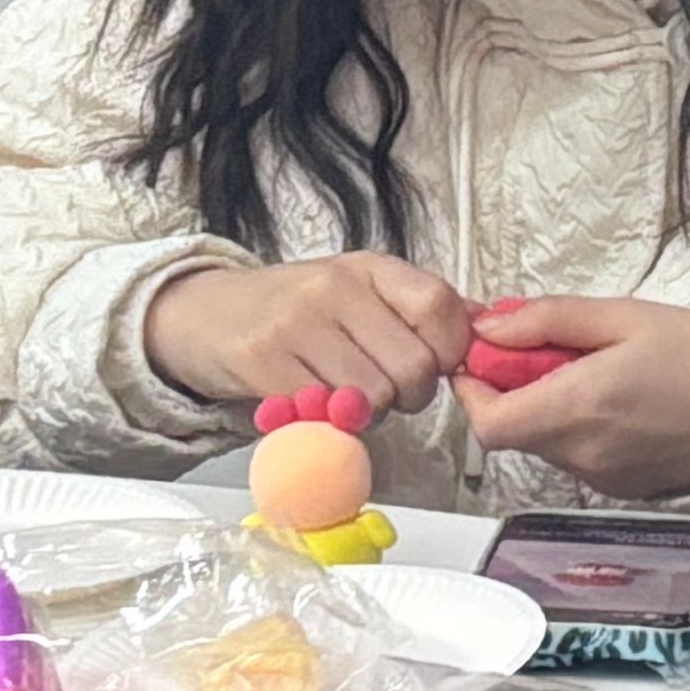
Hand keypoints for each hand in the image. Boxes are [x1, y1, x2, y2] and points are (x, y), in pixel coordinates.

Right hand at [144, 251, 478, 414]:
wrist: (204, 315)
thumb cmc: (294, 310)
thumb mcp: (358, 294)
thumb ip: (415, 312)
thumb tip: (485, 329)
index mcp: (370, 267)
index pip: (440, 307)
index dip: (450, 352)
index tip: (435, 368)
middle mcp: (336, 286)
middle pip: (413, 366)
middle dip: (411, 397)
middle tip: (388, 395)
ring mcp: (297, 321)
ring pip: (373, 396)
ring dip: (369, 413)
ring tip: (345, 397)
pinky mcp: (263, 360)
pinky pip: (323, 412)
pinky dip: (328, 423)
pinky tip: (315, 406)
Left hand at [458, 296, 689, 500]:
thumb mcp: (624, 316)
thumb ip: (549, 321)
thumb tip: (490, 326)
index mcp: (581, 407)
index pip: (487, 422)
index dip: (473, 389)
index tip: (485, 355)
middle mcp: (584, 452)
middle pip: (512, 430)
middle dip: (512, 389)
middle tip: (546, 348)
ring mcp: (601, 476)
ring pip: (542, 442)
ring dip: (545, 406)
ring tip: (591, 368)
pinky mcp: (619, 487)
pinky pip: (573, 454)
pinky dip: (574, 425)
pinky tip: (613, 398)